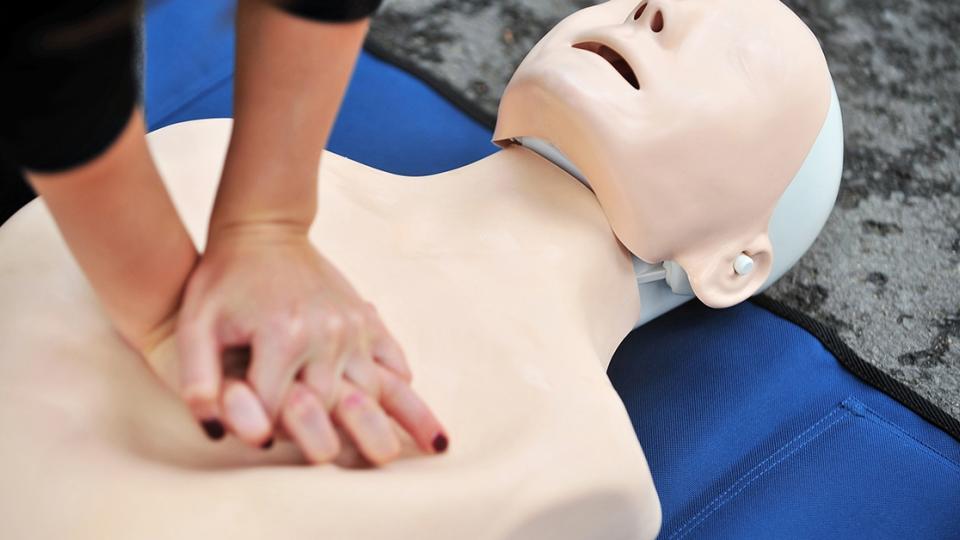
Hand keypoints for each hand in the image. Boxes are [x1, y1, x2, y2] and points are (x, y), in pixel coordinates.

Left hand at [172, 223, 445, 463]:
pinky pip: (393, 360)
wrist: (263, 231)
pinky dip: (402, 388)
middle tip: (341, 462)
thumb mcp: (196, 326)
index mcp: (283, 336)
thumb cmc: (223, 281)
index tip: (258, 435)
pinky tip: (412, 413)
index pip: (278, 410)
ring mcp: (353, 325)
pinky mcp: (366, 318)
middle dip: (328, 437)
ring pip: (373, 392)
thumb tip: (216, 432)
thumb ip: (198, 380)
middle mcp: (327, 333)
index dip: (263, 429)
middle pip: (333, 409)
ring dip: (382, 423)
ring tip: (407, 454)